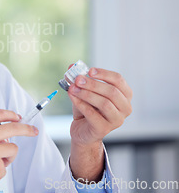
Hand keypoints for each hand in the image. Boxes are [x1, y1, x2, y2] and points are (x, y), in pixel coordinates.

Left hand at [67, 66, 132, 180]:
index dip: (104, 74)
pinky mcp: (104, 129)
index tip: (89, 71)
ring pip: (104, 103)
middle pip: (112, 92)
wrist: (82, 130)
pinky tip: (72, 97)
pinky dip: (80, 103)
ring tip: (72, 88)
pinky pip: (92, 114)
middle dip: (93, 84)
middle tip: (77, 79)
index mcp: (124, 95)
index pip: (119, 80)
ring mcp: (116, 120)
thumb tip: (71, 67)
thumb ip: (80, 79)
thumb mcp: (84, 91)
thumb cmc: (87, 108)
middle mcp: (125, 108)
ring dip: (86, 94)